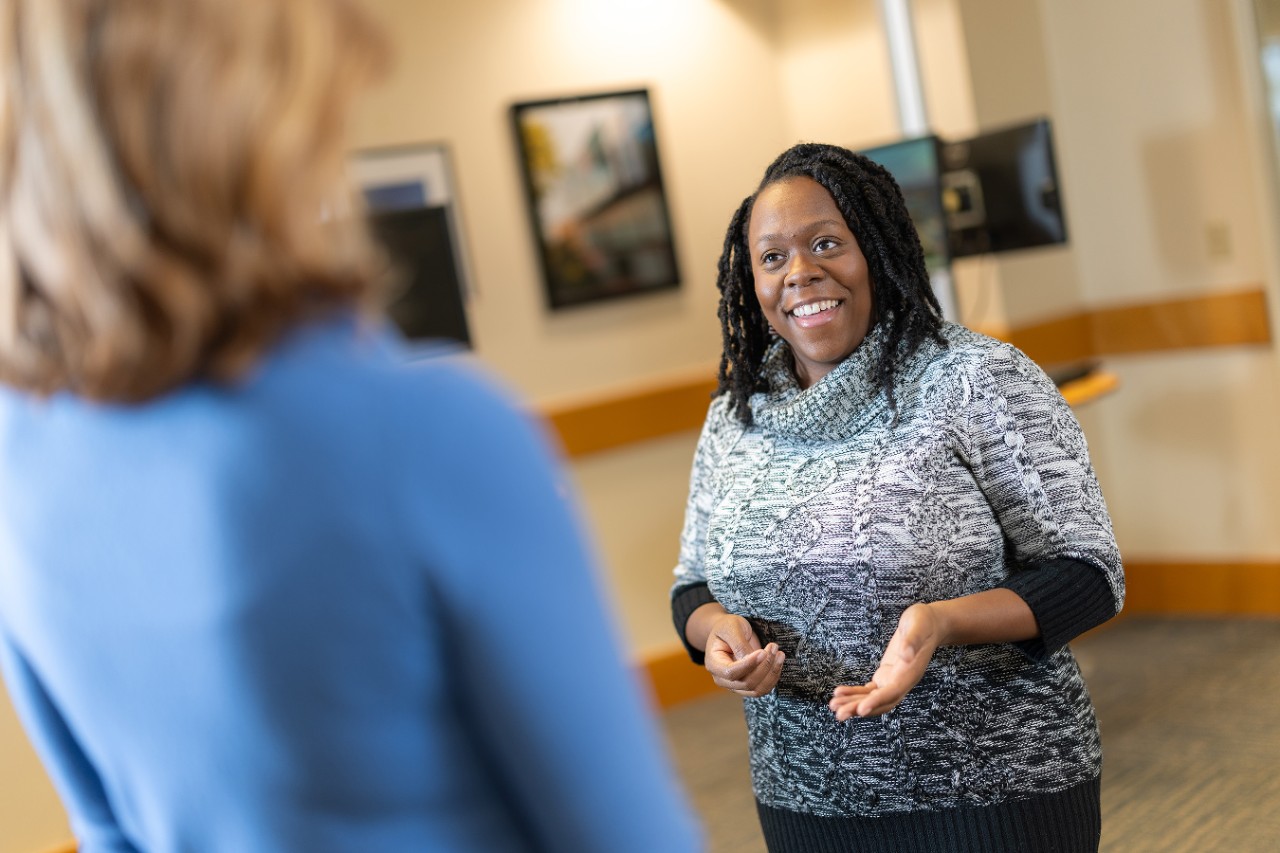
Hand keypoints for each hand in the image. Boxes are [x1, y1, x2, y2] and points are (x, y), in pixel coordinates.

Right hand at [704, 613, 783, 697]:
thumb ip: (739, 644)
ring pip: (757, 689)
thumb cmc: (727, 627)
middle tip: (774, 646)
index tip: (763, 652)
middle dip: (764, 666)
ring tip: (779, 654)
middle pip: (746, 683)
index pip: (731, 673)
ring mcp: (735, 684)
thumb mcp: (731, 628)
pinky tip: (778, 661)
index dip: (748, 665)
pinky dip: (773, 677)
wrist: (729, 631)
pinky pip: (763, 688)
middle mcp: (722, 678)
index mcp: (714, 664)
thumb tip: (752, 659)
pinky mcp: (748, 685)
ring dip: (771, 673)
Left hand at [829, 602, 940, 719]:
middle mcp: (902, 682)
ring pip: (872, 699)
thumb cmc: (923, 623)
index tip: (861, 710)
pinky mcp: (885, 676)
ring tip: (833, 706)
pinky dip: (855, 694)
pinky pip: (869, 690)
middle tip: (838, 714)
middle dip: (859, 708)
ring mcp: (893, 680)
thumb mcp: (917, 625)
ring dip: (853, 704)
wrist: (929, 624)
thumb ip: (912, 640)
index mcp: (910, 673)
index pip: (892, 692)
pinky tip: (839, 694)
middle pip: (880, 702)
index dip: (876, 701)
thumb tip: (906, 654)